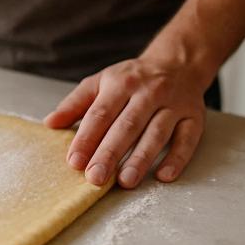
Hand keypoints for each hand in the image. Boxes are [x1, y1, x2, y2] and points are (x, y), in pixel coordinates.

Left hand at [44, 57, 209, 188]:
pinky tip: (164, 176)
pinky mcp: (194, 118)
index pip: (100, 114)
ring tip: (125, 181)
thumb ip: (75, 104)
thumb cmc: (131, 79)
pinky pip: (187, 140)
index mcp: (120, 83)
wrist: (177, 63)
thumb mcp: (99, 82)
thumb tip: (50, 123)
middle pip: (127, 126)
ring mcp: (173, 105)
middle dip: (110, 153)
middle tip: (95, 178)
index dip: (86, 138)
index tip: (74, 162)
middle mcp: (148, 92)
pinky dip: (177, 159)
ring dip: (141, 159)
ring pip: (156, 134)